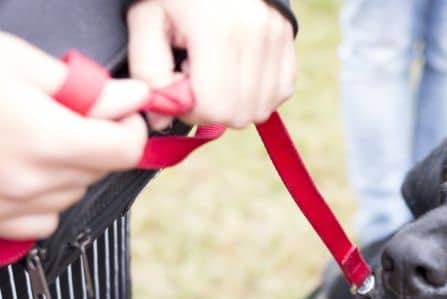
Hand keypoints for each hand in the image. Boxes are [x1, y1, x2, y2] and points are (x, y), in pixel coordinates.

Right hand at [0, 33, 148, 239]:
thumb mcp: (13, 62)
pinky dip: (40, 198)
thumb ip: (82, 88)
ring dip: (66, 169)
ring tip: (27, 137)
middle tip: (62, 113)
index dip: (128, 126)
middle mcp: (32, 183)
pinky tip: (14, 169)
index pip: (125, 149)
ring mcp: (9, 208)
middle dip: (94, 142)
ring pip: (71, 196)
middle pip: (99, 171)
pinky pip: (40, 221)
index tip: (116, 111)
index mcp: (46, 139)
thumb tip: (134, 98)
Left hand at [127, 0, 296, 129]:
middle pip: (239, 114)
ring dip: (235, 104)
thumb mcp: (146, 19)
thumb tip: (161, 120)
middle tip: (194, 78)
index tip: (177, 84)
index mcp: (217, 30)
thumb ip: (148, 72)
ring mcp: (277, 39)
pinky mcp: (289, 42)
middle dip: (212, 109)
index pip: (214, 107)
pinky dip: (257, 94)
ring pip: (261, 110)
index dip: (189, 109)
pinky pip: (279, 94)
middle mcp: (256, 36)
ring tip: (216, 73)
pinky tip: (236, 73)